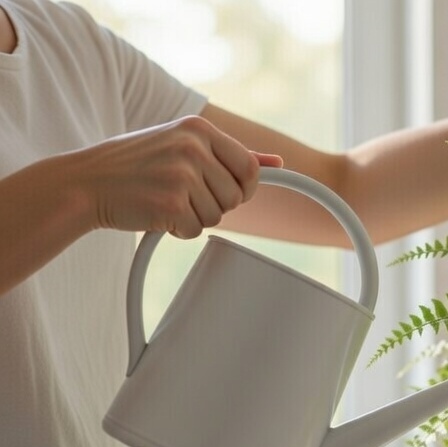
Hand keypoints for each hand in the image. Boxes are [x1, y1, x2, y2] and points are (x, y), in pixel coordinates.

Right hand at [68, 115, 283, 238]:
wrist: (84, 183)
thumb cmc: (135, 165)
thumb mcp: (181, 143)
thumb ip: (228, 152)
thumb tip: (277, 162)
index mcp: (198, 128)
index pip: (249, 168)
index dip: (242, 187)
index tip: (224, 189)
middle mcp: (193, 147)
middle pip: (236, 196)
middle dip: (215, 203)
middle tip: (183, 194)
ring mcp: (182, 175)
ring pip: (218, 216)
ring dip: (195, 217)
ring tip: (165, 199)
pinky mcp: (171, 204)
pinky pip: (196, 230)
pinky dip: (179, 230)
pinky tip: (156, 213)